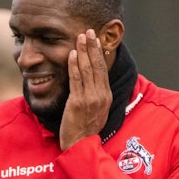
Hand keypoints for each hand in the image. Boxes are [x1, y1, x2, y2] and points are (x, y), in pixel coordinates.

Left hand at [59, 29, 111, 150]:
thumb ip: (97, 96)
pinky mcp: (78, 102)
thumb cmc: (85, 130)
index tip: (96, 40)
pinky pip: (76, 80)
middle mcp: (101, 95)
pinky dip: (74, 65)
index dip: (100, 54)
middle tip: (89, 31)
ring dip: (83, 51)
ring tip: (80, 37)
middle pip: (98, 66)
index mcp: (106, 96)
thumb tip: (95, 82)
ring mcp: (90, 98)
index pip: (103, 70)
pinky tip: (72, 54)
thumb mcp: (98, 111)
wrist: (80, 146)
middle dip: (93, 47)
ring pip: (87, 70)